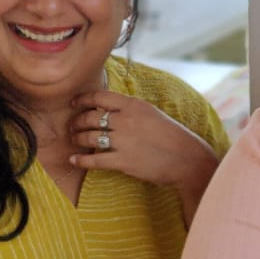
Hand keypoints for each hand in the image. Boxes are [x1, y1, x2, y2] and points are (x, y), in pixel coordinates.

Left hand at [69, 90, 218, 216]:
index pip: (100, 97)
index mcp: (134, 105)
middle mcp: (126, 120)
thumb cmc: (172, 136)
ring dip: (78, 138)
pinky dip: (81, 160)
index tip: (74, 103)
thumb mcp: (152, 113)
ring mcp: (123, 141)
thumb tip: (110, 109)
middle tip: (72, 126)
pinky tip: (74, 160)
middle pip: (90, 117)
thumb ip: (131, 109)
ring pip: (89, 137)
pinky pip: (95, 160)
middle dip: (77, 121)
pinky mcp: (123, 161)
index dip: (82, 99)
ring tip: (74, 140)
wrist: (187, 159)